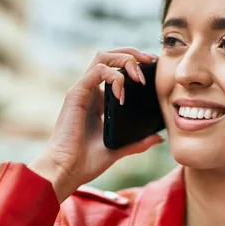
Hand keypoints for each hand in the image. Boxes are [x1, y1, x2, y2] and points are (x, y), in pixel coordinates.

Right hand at [29, 48, 163, 201]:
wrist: (66, 171)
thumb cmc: (85, 162)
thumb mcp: (119, 149)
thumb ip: (138, 142)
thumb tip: (158, 137)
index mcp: (98, 100)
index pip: (115, 69)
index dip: (134, 63)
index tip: (153, 68)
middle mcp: (89, 91)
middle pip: (109, 56)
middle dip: (132, 53)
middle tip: (151, 61)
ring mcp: (82, 91)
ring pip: (103, 57)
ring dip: (125, 60)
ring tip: (139, 76)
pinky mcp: (76, 95)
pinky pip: (97, 71)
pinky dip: (114, 77)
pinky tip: (122, 94)